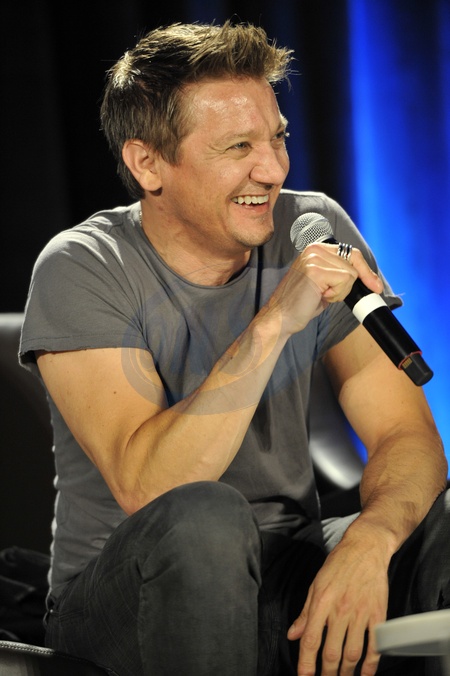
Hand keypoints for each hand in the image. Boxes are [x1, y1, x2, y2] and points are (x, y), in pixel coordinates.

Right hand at [269, 243, 383, 336]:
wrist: (282, 317)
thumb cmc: (302, 303)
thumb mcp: (324, 283)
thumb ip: (339, 273)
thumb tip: (367, 277)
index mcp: (316, 248)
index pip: (351, 252)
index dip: (365, 270)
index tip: (375, 285)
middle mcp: (314, 249)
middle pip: (354, 262)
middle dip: (352, 283)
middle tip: (336, 296)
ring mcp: (314, 258)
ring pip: (350, 274)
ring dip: (340, 291)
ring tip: (321, 295)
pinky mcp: (315, 270)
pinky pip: (344, 281)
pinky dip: (336, 294)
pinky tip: (320, 297)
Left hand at [287, 533, 388, 674]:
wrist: (366, 548)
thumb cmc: (338, 564)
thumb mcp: (316, 584)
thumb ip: (305, 613)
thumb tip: (293, 634)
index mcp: (322, 601)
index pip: (311, 640)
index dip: (306, 663)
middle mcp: (340, 609)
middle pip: (331, 652)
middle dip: (326, 674)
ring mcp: (361, 613)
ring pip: (352, 653)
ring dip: (346, 673)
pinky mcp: (378, 614)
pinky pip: (375, 646)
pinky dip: (370, 665)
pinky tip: (364, 674)